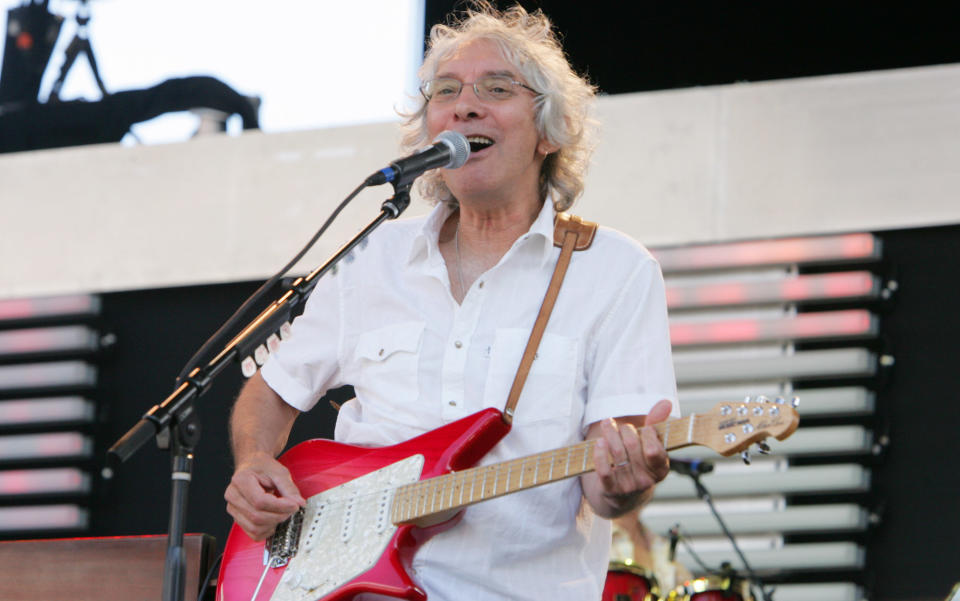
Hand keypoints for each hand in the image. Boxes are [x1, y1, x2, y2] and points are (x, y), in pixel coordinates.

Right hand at [224, 452, 305, 540]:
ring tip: (283, 513)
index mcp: (241, 480)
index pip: (260, 501)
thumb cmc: (263, 467)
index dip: (280, 506)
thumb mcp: (279, 472)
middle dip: (279, 516)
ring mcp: (233, 509)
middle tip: (291, 509)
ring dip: (273, 524)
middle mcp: (233, 496)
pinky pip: (253, 533)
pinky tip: (274, 521)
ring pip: (254, 528)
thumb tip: (299, 503)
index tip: (294, 505)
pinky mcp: (238, 518)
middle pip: (257, 516)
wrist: (253, 466)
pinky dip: (267, 531)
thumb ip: (289, 488)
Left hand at [590, 399, 672, 513]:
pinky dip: (600, 454)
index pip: (654, 449)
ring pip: (617, 455)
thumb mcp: (650, 445)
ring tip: (606, 423)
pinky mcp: (611, 490)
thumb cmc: (638, 462)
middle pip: (632, 446)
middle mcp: (647, 480)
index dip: (647, 433)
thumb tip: (665, 403)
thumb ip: (657, 424)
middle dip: (625, 430)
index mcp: (661, 469)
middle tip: (620, 426)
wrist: (623, 496)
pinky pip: (604, 471)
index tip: (643, 428)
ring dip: (610, 434)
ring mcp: (629, 487)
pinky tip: (600, 442)